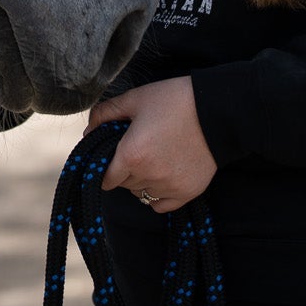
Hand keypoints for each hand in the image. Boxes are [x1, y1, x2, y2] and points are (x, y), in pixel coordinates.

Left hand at [89, 78, 215, 213]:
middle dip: (123, 170)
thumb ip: (106, 114)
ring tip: (152, 159)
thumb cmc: (174, 101)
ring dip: (140, 181)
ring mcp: (169, 187)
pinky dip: (157, 195)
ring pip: (141, 194)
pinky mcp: (187, 193)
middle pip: (123, 185)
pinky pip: (161, 206)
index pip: (105, 178)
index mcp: (131, 155)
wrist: (217, 111)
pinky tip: (163, 175)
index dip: (105, 167)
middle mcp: (148, 176)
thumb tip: (88, 131)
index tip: (112, 157)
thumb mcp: (135, 99)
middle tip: (136, 149)